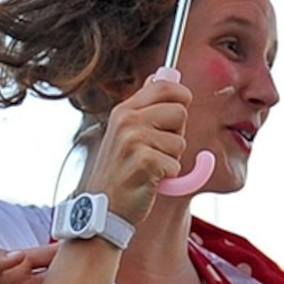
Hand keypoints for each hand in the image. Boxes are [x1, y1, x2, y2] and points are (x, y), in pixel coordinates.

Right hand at [88, 71, 190, 218]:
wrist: (104, 207)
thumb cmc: (120, 171)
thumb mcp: (125, 132)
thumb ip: (143, 106)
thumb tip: (160, 76)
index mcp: (124, 110)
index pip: (163, 84)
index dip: (180, 96)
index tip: (177, 113)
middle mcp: (127, 120)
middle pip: (180, 111)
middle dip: (176, 134)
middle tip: (156, 150)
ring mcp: (134, 140)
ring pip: (180, 142)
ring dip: (171, 159)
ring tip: (149, 167)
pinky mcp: (144, 161)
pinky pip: (176, 164)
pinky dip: (167, 177)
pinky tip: (148, 180)